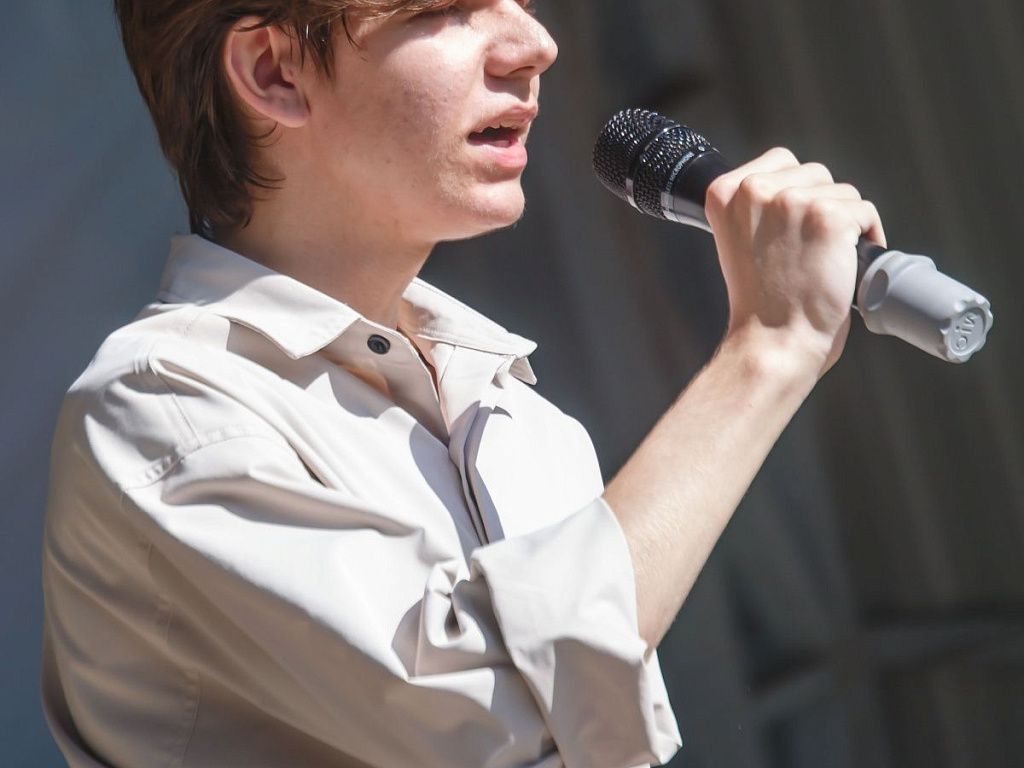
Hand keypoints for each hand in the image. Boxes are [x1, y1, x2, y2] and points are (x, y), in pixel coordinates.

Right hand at [705, 147, 886, 374]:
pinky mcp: (828, 217)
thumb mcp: (739, 240)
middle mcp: (755, 190)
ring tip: (825, 261)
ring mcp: (792, 201)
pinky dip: (868, 238)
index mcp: (725, 192)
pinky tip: (846, 264)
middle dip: (821, 208)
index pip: (779, 161)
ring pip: (843, 192)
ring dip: (844, 224)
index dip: (795, 194)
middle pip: (815, 173)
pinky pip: (865, 212)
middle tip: (809, 251)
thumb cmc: (759, 302)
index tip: (791, 230)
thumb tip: (798, 187)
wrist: (772, 341)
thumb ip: (757, 207)